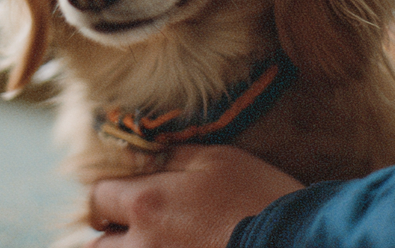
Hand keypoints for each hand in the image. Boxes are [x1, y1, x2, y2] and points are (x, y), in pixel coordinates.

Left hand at [86, 145, 303, 247]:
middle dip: (109, 236)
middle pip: (97, 247)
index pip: (99, 198)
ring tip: (158, 242)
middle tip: (128, 230)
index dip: (108, 196)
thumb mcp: (218, 159)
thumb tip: (145, 157)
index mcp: (146, 205)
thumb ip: (173, 156)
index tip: (120, 198)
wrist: (297, 245)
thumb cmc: (258, 198)